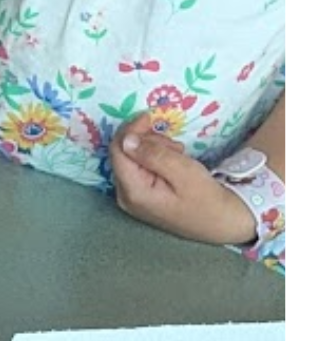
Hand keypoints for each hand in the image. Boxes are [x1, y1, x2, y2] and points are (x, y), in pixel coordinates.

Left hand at [110, 114, 256, 245]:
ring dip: (153, 148)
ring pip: (131, 158)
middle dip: (146, 140)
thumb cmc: (207, 199)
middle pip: (123, 153)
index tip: (149, 116)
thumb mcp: (184, 172)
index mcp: (133, 192)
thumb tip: (127, 139)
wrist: (223, 223)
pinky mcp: (140, 194)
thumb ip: (154, 155)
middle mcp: (125, 195)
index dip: (131, 129)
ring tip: (178, 154)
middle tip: (175, 145)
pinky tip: (173, 161)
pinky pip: (139, 167)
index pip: (118, 151)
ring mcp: (131, 197)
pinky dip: (154, 158)